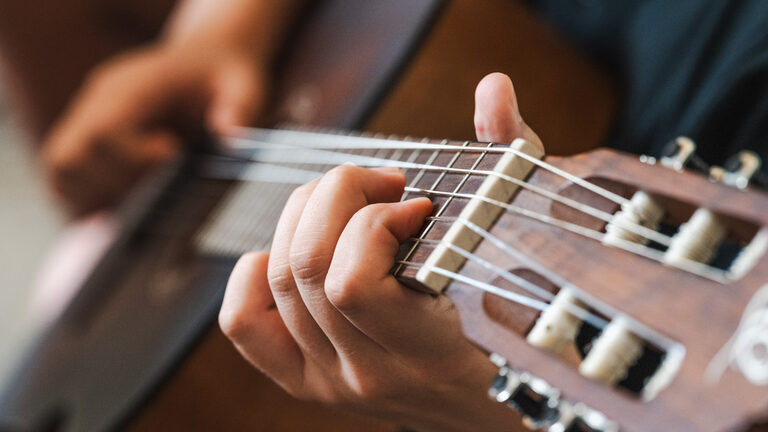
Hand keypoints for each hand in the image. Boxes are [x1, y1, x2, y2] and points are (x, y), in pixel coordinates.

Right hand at [41, 38, 267, 216]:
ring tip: (148, 199)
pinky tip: (132, 205)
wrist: (202, 62)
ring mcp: (86, 123)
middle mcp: (97, 104)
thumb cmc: (221, 76)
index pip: (101, 132)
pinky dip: (93, 202)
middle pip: (70, 158)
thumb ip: (238, 107)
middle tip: (161, 186)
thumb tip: (231, 138)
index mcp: (129, 87)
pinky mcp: (87, 144)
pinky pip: (68, 181)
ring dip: (100, 199)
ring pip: (62, 173)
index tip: (173, 157)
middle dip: (115, 186)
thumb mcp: (242, 83)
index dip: (132, 159)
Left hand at [219, 73, 542, 430]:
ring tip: (352, 206)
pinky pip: (244, 320)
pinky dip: (257, 270)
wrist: (494, 409)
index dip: (376, 222)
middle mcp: (369, 373)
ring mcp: (329, 380)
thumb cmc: (518, 327)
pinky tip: (300, 250)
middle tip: (383, 187)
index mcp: (429, 352)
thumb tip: (493, 87)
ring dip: (308, 216)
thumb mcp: (523, 252)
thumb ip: (509, 161)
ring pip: (278, 278)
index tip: (419, 206)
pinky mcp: (303, 380)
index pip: (354, 285)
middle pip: (306, 266)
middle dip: (340, 195)